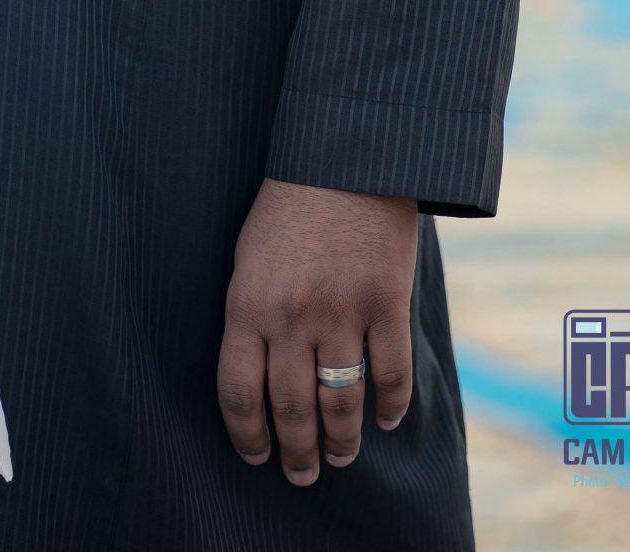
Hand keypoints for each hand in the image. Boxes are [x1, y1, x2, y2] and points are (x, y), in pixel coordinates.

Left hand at [218, 177, 417, 485]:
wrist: (343, 154)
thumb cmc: (288, 205)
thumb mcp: (248, 255)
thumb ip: (251, 314)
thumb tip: (258, 378)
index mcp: (247, 303)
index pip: (239, 393)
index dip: (247, 436)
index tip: (255, 456)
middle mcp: (291, 317)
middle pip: (291, 410)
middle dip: (296, 453)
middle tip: (302, 475)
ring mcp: (342, 313)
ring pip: (341, 405)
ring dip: (341, 442)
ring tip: (341, 457)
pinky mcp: (386, 304)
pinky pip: (390, 375)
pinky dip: (390, 406)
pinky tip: (385, 420)